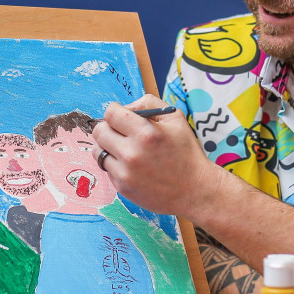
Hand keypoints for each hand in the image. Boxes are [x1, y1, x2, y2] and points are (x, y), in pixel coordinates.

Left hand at [90, 95, 221, 218]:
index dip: (114, 111)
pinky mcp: (123, 187)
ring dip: (109, 147)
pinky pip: (107, 169)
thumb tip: (125, 107)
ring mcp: (125, 173)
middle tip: (122, 132)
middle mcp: (132, 153)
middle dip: (109, 127)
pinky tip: (133, 165)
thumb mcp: (175, 117)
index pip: (110, 113)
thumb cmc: (186, 151)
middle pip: (99, 131)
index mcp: (145, 132)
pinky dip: (116, 165)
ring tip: (125, 149)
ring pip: (98, 151)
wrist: (195, 190)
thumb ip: (147, 104)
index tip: (120, 115)